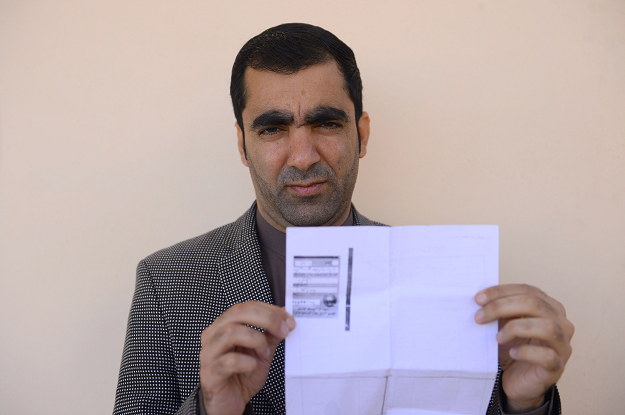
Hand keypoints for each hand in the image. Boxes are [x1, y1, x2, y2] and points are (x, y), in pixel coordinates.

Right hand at [199, 301, 295, 414]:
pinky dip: (246, 362)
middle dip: (266, 319)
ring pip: (231, 332)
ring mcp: (209, 353)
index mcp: (224, 326)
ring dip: (256, 341)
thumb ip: (271, 334)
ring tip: (264, 354)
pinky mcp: (209, 373)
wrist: (230, 404)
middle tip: (283, 331)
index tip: (288, 320)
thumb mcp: (262, 352)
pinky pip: (228, 361)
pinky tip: (252, 367)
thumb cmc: (242, 376)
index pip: (245, 306)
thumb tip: (284, 315)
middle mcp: (213, 336)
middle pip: (237, 313)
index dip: (269, 310)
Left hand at [474, 284, 573, 412]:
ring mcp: (562, 345)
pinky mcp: (557, 366)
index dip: (501, 292)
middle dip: (502, 307)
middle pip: (535, 304)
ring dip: (516, 329)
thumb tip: (479, 297)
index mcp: (549, 307)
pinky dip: (526, 352)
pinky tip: (512, 353)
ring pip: (547, 327)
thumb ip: (499, 309)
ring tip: (497, 338)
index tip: (478, 299)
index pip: (527, 291)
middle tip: (479, 317)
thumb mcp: (503, 324)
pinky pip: (547, 356)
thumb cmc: (511, 347)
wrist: (515, 380)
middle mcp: (561, 323)